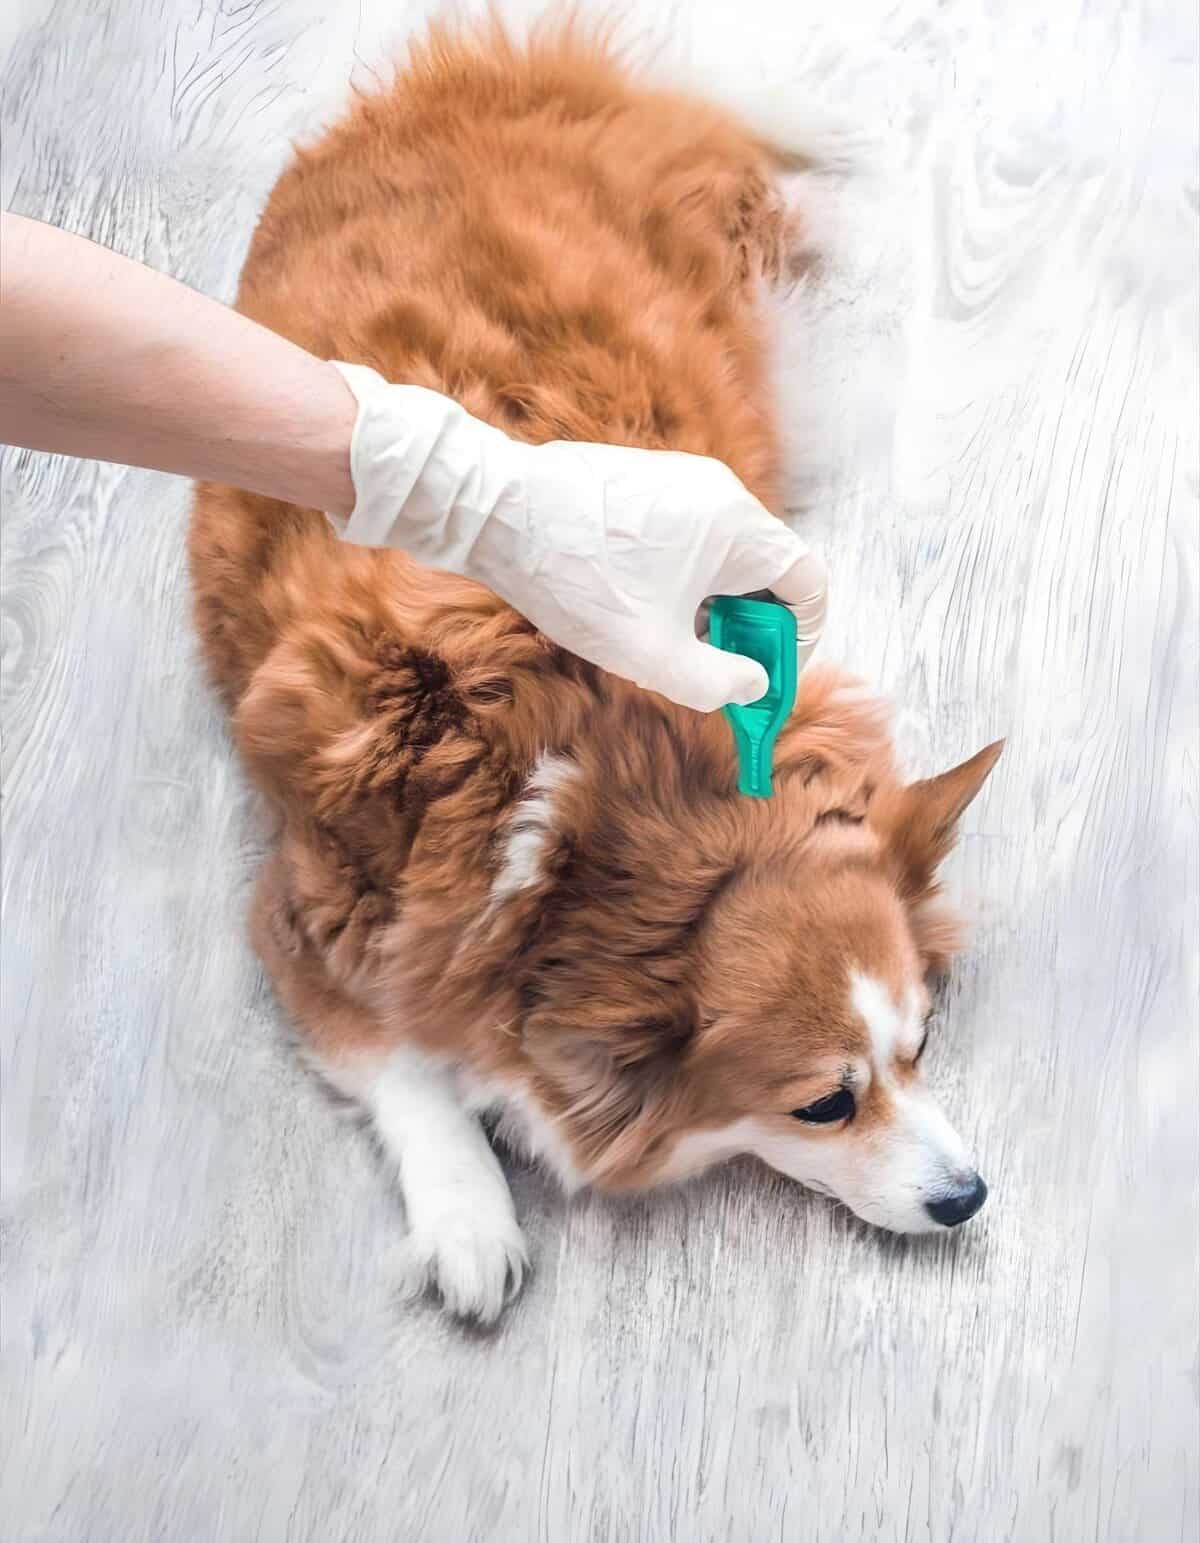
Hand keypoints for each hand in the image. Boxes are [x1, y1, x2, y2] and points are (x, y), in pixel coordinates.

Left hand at [331, 363, 826, 711]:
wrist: (496, 512)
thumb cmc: (575, 580)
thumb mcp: (651, 654)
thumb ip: (715, 682)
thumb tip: (753, 687)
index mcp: (737, 528)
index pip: (810, 583)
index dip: (799, 640)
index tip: (766, 676)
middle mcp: (721, 492)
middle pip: (769, 570)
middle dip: (752, 628)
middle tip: (718, 672)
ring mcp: (684, 480)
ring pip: (727, 556)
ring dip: (715, 607)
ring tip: (671, 644)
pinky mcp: (650, 482)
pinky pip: (693, 538)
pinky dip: (687, 579)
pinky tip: (642, 608)